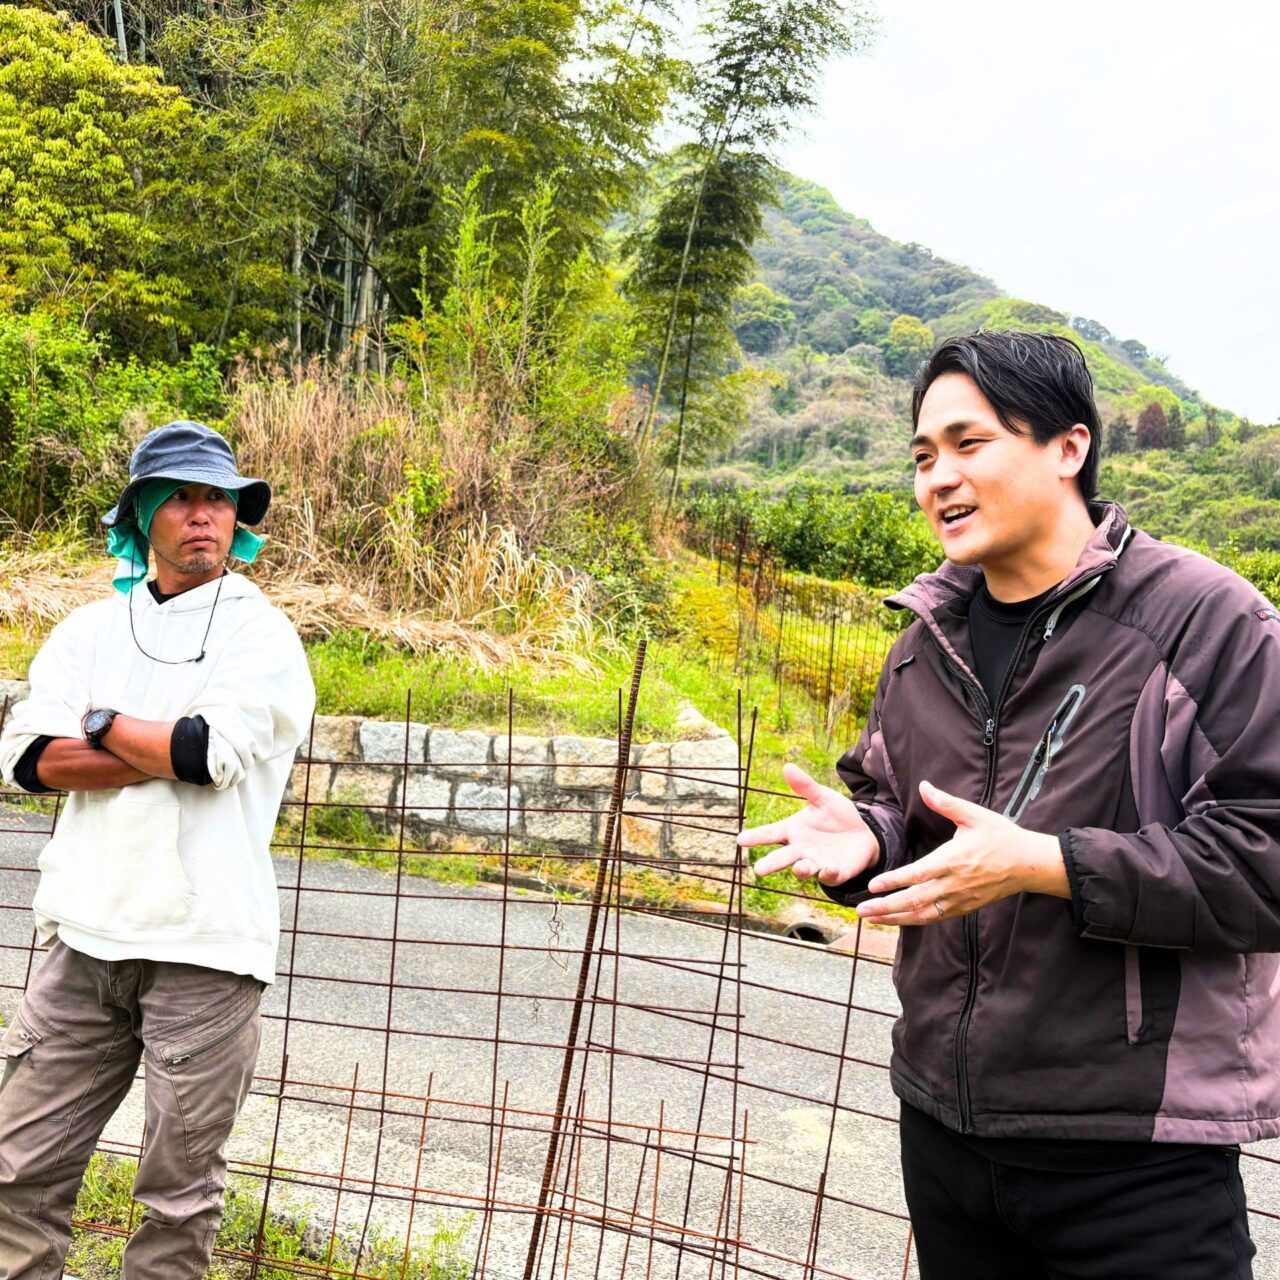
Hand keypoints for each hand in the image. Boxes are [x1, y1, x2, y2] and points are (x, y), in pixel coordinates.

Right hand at [736, 763, 879, 885]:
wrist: (863, 834)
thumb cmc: (838, 816)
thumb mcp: (824, 798)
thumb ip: (806, 786)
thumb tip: (787, 767)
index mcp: (793, 830)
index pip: (771, 833)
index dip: (756, 837)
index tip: (740, 840)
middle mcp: (800, 849)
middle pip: (782, 858)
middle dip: (771, 864)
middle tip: (759, 870)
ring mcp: (816, 863)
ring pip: (803, 870)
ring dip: (801, 869)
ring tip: (800, 866)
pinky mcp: (833, 873)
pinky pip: (827, 876)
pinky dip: (827, 873)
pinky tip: (829, 867)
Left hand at [855, 780, 1068, 925]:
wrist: (1029, 864)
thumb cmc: (1001, 836)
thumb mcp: (975, 814)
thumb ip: (946, 803)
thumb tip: (924, 786)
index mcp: (954, 860)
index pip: (918, 874)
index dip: (894, 881)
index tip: (873, 886)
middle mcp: (954, 884)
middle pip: (915, 899)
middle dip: (886, 906)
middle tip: (861, 909)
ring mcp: (959, 899)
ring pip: (923, 914)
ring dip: (895, 918)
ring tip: (871, 918)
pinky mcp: (965, 908)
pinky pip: (935, 918)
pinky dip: (914, 920)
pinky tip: (897, 920)